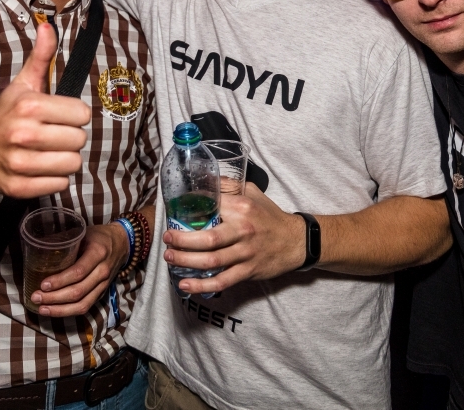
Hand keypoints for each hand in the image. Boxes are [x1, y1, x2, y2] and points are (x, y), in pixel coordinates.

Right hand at [0, 22, 88, 196]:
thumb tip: (48, 26)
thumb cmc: (4, 114)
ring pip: (72, 164)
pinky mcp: (18, 186)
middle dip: (70, 138)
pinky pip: (60, 184)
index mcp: (29, 106)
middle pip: (79, 140)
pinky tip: (40, 167)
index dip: (74, 116)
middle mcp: (23, 134)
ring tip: (48, 151)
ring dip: (64, 159)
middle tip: (52, 135)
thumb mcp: (22, 83)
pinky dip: (54, 178)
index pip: (82, 115)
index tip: (59, 116)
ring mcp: (19, 163)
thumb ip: (41, 56)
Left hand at [30, 222, 128, 316]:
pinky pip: (86, 307)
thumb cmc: (98, 236)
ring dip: (60, 309)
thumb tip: (39, 248)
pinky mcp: (102, 293)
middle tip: (36, 297)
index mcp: (98, 253)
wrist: (122, 243)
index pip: (78, 272)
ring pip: (82, 304)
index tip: (43, 285)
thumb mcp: (84, 232)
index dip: (60, 281)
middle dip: (54, 298)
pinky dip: (68, 311)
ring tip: (42, 308)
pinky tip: (54, 310)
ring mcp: (104, 285)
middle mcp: (102, 271)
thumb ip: (66, 241)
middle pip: (78, 291)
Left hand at [163, 187, 304, 294]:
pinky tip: (186, 285)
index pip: (210, 207)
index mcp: (242, 208)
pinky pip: (222, 281)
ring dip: (186, 261)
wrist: (296, 240)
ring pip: (211, 261)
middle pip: (207, 239)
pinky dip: (202, 285)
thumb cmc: (270, 216)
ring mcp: (245, 253)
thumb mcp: (252, 192)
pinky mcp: (248, 271)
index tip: (173, 214)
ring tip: (170, 258)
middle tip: (166, 239)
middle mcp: (243, 230)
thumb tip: (204, 179)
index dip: (188, 210)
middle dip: (181, 240)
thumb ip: (229, 186)